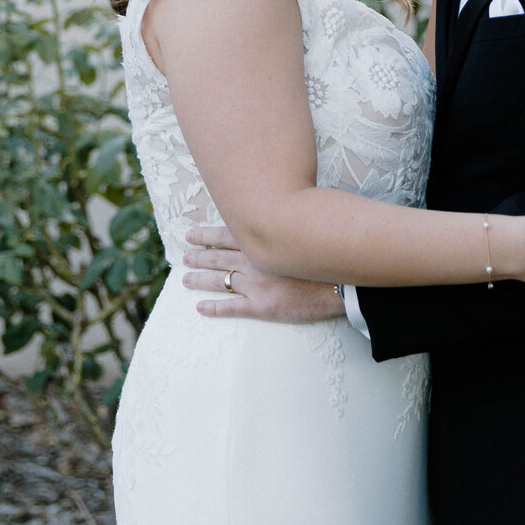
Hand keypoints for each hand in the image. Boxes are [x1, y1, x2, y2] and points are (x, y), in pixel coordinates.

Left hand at [183, 226, 341, 322]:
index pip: (224, 234)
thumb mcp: (300, 230)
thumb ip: (280, 225)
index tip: (189, 234)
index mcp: (261, 240)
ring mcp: (255, 284)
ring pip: (219, 281)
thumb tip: (272, 216)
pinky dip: (213, 308)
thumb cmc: (324, 252)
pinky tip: (200, 308)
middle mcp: (253, 260)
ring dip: (200, 280)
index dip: (205, 235)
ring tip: (185, 280)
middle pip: (217, 257)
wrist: (341, 280)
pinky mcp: (262, 306)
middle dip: (198, 257)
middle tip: (183, 257)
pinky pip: (231, 308)